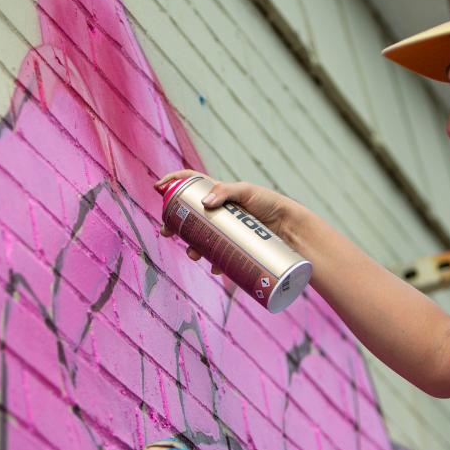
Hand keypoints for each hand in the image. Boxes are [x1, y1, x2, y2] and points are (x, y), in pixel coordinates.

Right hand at [153, 170, 297, 275]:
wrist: (290, 228)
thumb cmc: (270, 204)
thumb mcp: (247, 192)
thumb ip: (226, 192)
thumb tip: (203, 203)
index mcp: (218, 193)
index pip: (190, 182)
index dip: (173, 183)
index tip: (158, 188)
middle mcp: (218, 212)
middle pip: (188, 216)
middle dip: (174, 224)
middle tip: (167, 232)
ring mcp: (224, 230)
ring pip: (200, 239)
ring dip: (192, 248)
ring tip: (193, 254)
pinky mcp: (233, 247)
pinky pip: (217, 256)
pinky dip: (214, 263)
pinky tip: (216, 268)